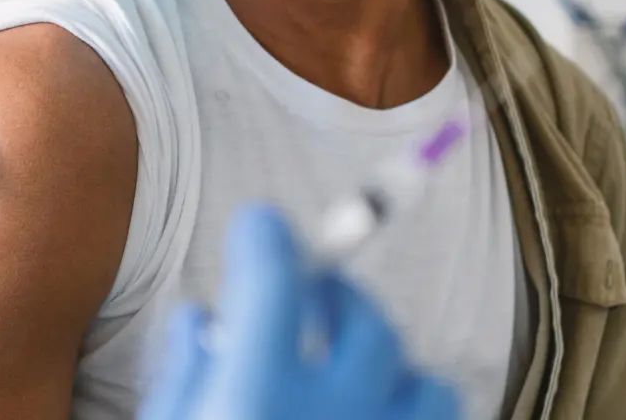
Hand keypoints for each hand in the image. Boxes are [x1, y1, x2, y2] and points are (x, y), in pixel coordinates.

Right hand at [139, 204, 459, 419]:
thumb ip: (186, 370)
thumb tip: (207, 319)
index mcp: (255, 396)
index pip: (274, 275)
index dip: (265, 234)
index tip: (260, 225)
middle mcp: (332, 416)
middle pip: (362, 316)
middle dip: (333, 293)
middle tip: (306, 301)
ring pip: (424, 378)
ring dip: (387, 363)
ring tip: (349, 372)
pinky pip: (438, 417)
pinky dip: (410, 404)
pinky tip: (373, 411)